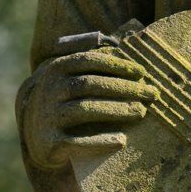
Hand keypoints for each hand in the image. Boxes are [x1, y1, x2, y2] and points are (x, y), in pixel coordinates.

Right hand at [21, 49, 156, 170]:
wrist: (39, 137)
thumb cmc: (67, 101)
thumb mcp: (72, 78)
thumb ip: (94, 64)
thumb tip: (129, 50)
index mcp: (57, 68)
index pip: (89, 61)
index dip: (117, 65)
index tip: (142, 72)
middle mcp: (49, 89)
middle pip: (90, 84)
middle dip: (124, 88)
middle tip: (151, 94)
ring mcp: (47, 116)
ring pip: (85, 109)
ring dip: (116, 110)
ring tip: (141, 112)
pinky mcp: (49, 141)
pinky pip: (77, 141)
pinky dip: (101, 140)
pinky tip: (122, 140)